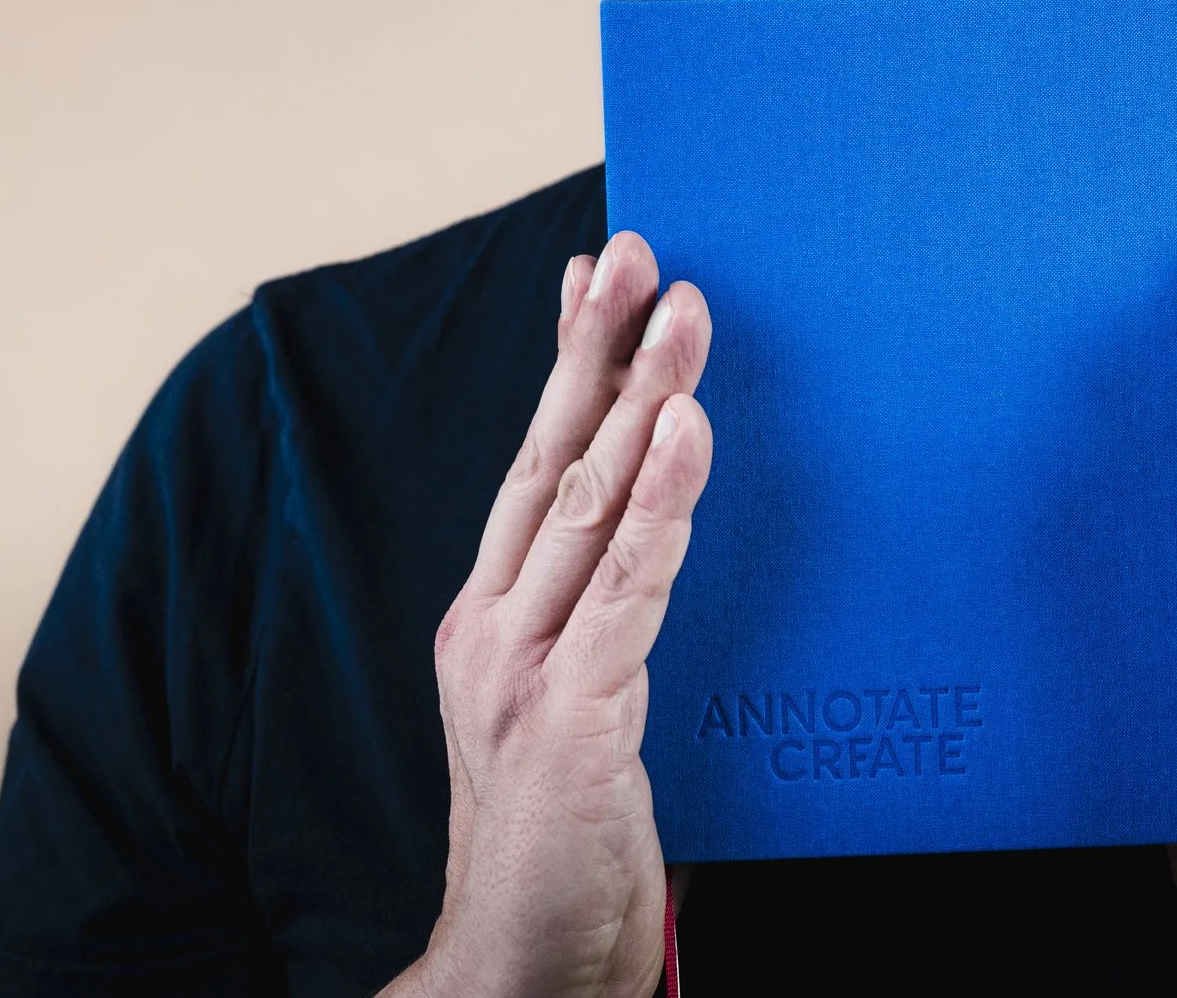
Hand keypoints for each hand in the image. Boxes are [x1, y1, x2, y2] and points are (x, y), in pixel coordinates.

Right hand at [384, 232, 711, 997]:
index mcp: (488, 618)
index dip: (564, 362)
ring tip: (682, 312)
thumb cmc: (562, 837)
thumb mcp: (571, 702)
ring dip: (641, 398)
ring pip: (589, 507)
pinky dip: (661, 503)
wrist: (518, 967)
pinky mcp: (570, 719)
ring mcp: (520, 671)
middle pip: (550, 460)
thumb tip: (654, 519)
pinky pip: (628, 589)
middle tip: (638, 250)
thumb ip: (602, 609)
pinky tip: (688, 431)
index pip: (531, 463)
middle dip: (594, 346)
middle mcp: (491, 628)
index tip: (594, 273)